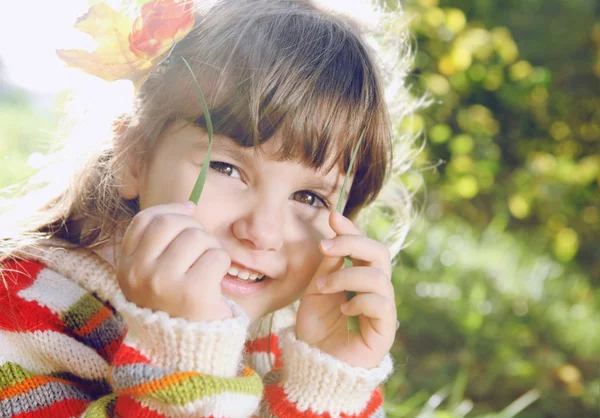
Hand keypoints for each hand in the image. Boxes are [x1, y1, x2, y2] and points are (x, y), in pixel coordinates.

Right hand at [117, 202, 232, 321]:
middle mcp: (139, 273)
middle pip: (170, 222)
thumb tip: (189, 204)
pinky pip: (216, 255)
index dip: (170, 210)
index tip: (189, 211)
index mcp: (126, 267)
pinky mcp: (192, 292)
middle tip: (201, 249)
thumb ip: (162, 241)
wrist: (187, 351)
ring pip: (196, 236)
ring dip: (210, 247)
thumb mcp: (154, 275)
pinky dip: (222, 264)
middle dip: (193, 228)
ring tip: (207, 268)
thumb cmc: (176, 306)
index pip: (144, 220)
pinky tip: (215, 281)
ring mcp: (163, 282)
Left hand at [296, 211, 395, 368]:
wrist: (315, 364)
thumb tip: (334, 239)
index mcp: (358, 276)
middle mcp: (374, 288)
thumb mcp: (315, 291)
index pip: (361, 246)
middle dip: (352, 243)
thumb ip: (328, 268)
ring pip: (377, 276)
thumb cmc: (315, 328)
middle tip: (325, 246)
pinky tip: (343, 311)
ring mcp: (382, 307)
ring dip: (345, 277)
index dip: (351, 229)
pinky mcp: (385, 328)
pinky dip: (358, 301)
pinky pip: (380, 303)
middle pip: (379, 252)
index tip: (333, 216)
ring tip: (323, 289)